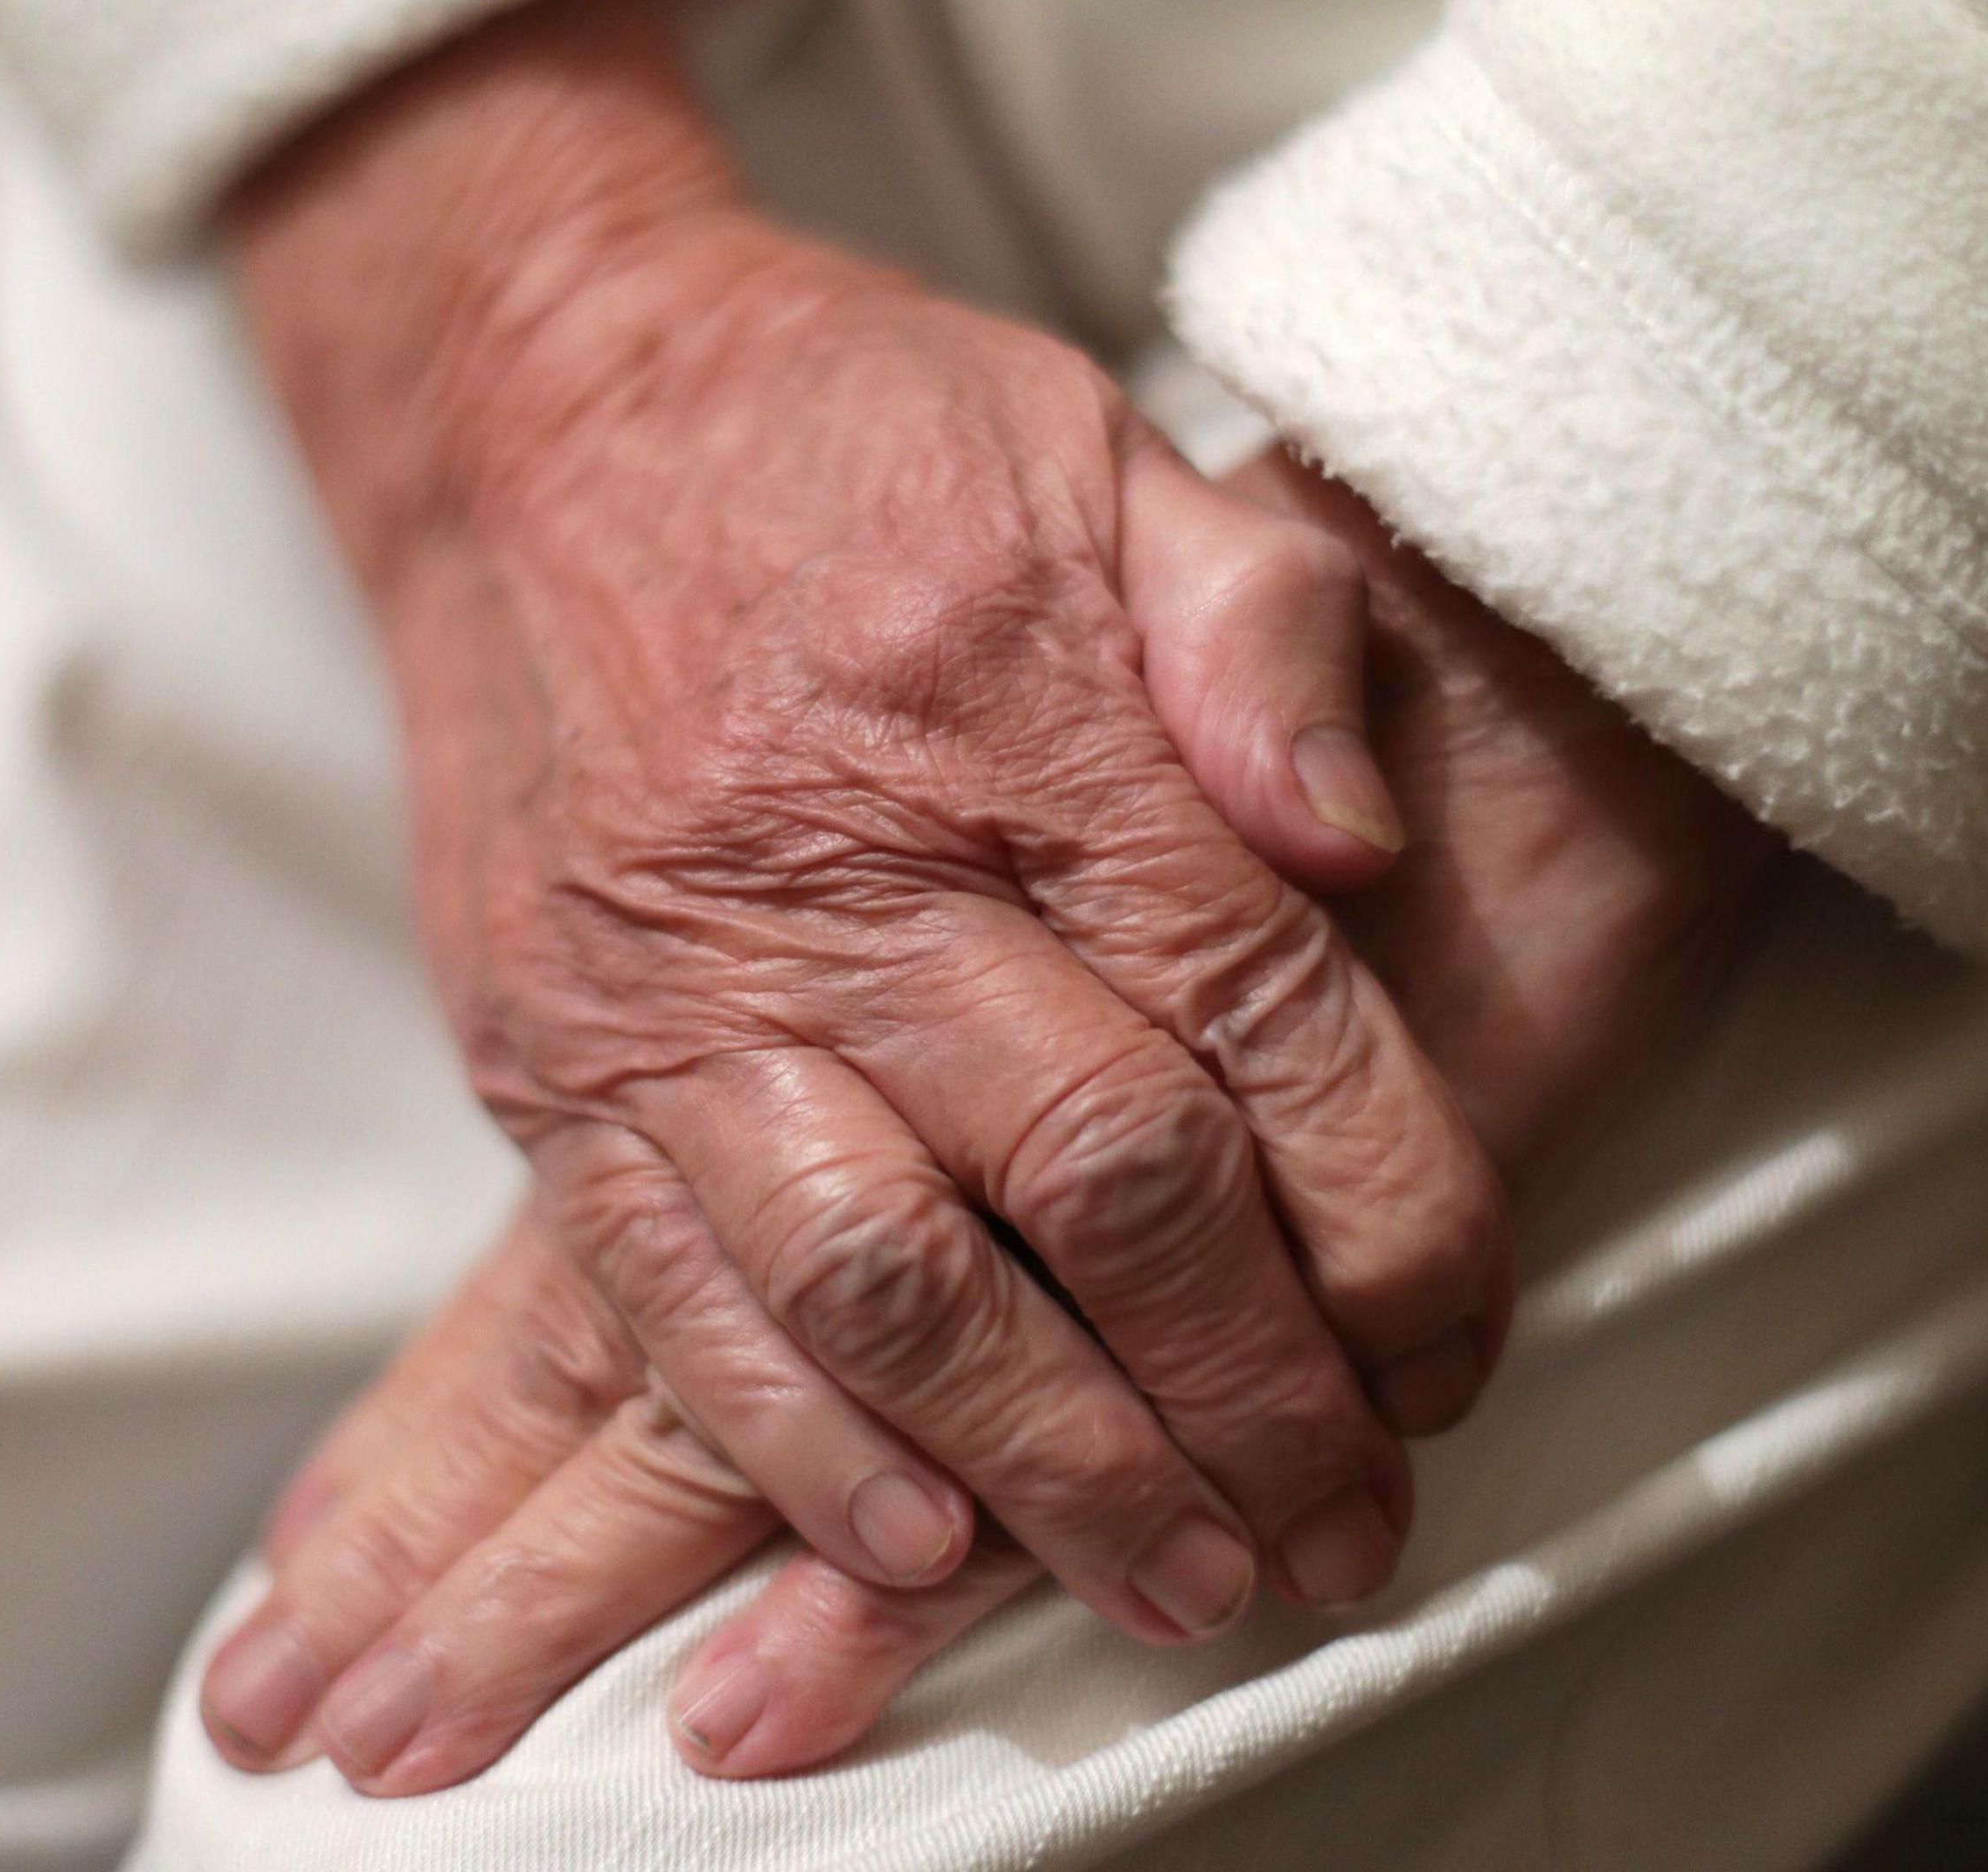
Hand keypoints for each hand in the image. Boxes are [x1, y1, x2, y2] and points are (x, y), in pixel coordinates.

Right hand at [201, 450, 1773, 1791]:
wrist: (534, 403)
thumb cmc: (853, 435)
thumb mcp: (1105, 452)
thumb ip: (1267, 633)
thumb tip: (1370, 848)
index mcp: (1025, 718)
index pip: (1259, 1020)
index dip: (1391, 1219)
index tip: (1453, 1353)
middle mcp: (850, 869)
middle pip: (1101, 1185)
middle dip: (1250, 1395)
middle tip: (1341, 1534)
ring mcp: (676, 982)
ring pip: (891, 1284)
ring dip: (1053, 1467)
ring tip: (1178, 1585)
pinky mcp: (549, 1058)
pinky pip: (666, 1297)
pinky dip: (796, 1446)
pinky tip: (915, 1546)